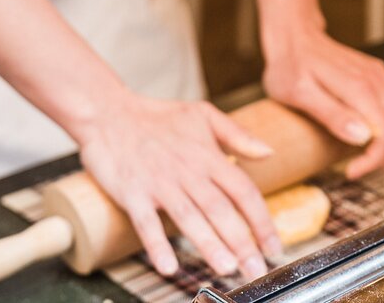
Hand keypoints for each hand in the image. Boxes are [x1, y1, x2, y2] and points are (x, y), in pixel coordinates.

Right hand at [78, 94, 281, 279]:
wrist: (110, 113)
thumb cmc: (159, 117)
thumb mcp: (203, 115)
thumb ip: (238, 135)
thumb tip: (269, 152)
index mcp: (208, 156)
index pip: (243, 191)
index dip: (261, 220)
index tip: (273, 246)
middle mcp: (188, 172)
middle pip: (220, 210)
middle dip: (241, 241)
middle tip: (255, 269)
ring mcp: (160, 183)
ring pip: (189, 218)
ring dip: (208, 244)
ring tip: (226, 268)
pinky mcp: (133, 192)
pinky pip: (146, 222)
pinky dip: (157, 244)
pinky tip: (168, 266)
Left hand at [263, 24, 383, 178]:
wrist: (293, 37)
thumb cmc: (289, 66)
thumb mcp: (298, 94)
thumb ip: (331, 114)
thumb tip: (363, 137)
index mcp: (359, 87)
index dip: (375, 159)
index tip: (352, 171)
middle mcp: (377, 80)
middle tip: (363, 167)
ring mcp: (381, 76)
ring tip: (374, 156)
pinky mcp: (380, 76)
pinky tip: (379, 136)